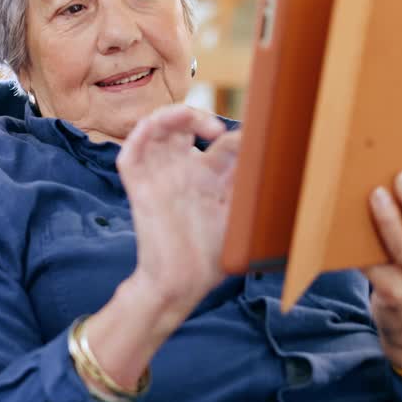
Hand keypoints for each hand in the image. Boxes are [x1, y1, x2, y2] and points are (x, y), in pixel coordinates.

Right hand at [116, 105, 240, 321]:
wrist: (181, 285)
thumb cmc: (211, 258)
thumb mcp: (238, 216)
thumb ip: (247, 187)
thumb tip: (271, 160)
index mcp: (207, 178)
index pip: (220, 142)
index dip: (237, 136)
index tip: (253, 142)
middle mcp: (181, 172)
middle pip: (182, 126)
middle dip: (200, 117)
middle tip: (218, 131)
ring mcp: (158, 177)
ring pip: (154, 129)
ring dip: (171, 116)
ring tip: (192, 120)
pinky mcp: (139, 188)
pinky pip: (130, 153)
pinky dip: (140, 134)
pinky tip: (157, 125)